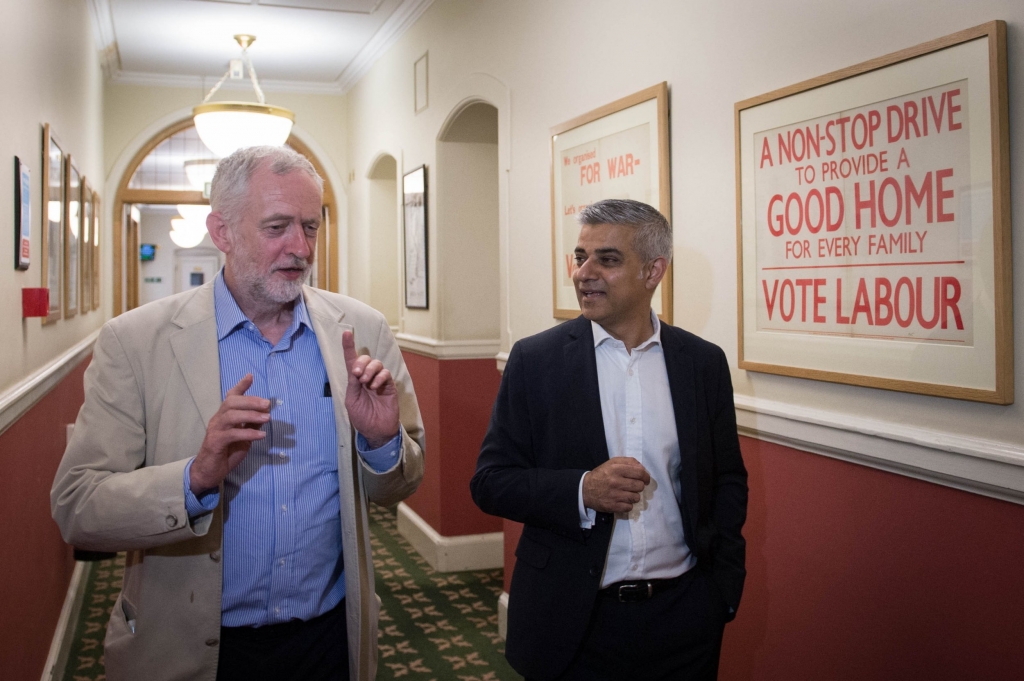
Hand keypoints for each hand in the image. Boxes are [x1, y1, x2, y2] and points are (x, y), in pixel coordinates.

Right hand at [189, 374, 269, 494]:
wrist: (209, 471)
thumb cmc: (227, 452)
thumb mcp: (244, 437)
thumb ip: (251, 424)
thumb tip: (265, 412)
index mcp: (224, 416)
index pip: (230, 396)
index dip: (240, 386)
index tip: (250, 376)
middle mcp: (218, 419)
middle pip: (231, 402)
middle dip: (250, 400)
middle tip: (267, 403)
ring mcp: (215, 430)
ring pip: (231, 415)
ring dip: (251, 415)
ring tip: (267, 418)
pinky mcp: (215, 442)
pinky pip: (232, 434)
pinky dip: (248, 433)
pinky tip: (261, 435)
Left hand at [343, 331, 399, 448]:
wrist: (376, 430)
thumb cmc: (362, 417)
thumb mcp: (351, 401)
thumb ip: (352, 384)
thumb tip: (355, 370)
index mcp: (354, 380)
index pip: (351, 360)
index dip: (349, 346)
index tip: (347, 332)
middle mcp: (367, 377)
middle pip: (365, 358)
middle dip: (360, 363)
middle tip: (357, 375)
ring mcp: (379, 381)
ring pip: (376, 363)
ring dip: (370, 369)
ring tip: (366, 382)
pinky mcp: (389, 386)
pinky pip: (386, 373)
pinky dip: (379, 377)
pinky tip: (375, 386)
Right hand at [582, 457, 650, 513]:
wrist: (585, 489)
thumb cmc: (601, 474)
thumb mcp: (612, 463)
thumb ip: (628, 462)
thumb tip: (643, 468)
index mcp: (616, 469)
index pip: (640, 473)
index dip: (646, 476)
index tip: (645, 479)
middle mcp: (616, 482)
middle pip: (639, 486)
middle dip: (639, 486)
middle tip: (634, 486)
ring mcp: (614, 495)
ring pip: (636, 498)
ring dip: (634, 496)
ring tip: (627, 493)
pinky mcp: (613, 506)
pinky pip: (629, 507)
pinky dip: (628, 504)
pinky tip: (622, 500)